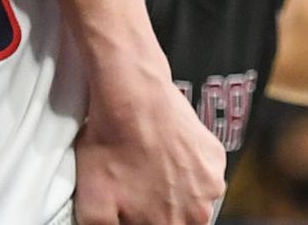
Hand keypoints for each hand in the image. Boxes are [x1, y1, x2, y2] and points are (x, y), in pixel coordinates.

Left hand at [74, 67, 225, 224]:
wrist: (133, 95)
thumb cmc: (111, 142)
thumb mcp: (91, 202)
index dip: (143, 218)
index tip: (134, 207)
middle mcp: (197, 212)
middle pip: (178, 219)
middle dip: (158, 207)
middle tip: (139, 184)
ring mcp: (211, 184)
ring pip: (192, 197)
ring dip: (175, 188)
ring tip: (150, 164)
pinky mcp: (215, 158)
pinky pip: (202, 172)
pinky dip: (187, 165)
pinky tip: (164, 150)